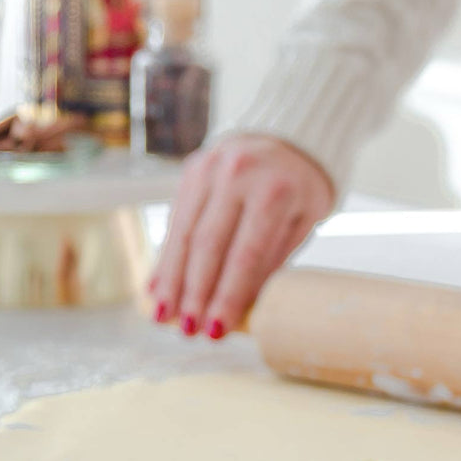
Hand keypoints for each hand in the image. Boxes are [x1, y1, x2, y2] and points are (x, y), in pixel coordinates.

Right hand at [150, 134, 333, 338]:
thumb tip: (242, 308)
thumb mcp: (304, 220)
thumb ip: (272, 259)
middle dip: (194, 294)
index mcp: (274, 190)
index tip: (217, 330)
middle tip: (186, 331)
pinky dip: (166, 256)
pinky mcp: (190, 170)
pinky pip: (175, 219)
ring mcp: (208, 169)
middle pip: (207, 246)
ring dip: (171, 280)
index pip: (245, 255)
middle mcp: (236, 175)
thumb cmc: (301, 184)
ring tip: (162, 316)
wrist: (287, 129)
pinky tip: (157, 286)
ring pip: (183, 234)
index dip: (228, 295)